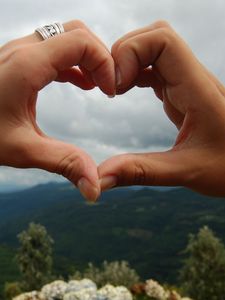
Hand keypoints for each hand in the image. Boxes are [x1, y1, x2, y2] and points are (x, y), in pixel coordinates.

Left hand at [0, 20, 114, 201]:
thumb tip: (94, 187)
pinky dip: (74, 64)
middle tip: (108, 88)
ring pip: (65, 39)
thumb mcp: (21, 149)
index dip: (104, 63)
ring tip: (99, 87)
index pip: (80, 42)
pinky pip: (54, 51)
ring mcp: (19, 54)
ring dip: (87, 59)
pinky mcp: (19, 63)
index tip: (111, 92)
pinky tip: (82, 85)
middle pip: (76, 34)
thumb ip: (62, 163)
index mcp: (27, 66)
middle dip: (99, 57)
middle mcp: (23, 52)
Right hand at [98, 21, 224, 195]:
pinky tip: (124, 91)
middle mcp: (194, 79)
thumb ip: (141, 172)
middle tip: (110, 86)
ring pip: (154, 50)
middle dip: (125, 53)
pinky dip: (135, 73)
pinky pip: (155, 69)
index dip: (131, 52)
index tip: (115, 87)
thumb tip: (101, 177)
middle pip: (156, 37)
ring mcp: (188, 84)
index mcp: (199, 91)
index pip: (163, 41)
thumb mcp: (186, 172)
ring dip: (128, 62)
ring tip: (113, 89)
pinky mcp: (182, 92)